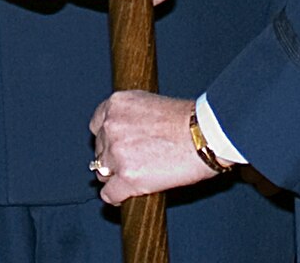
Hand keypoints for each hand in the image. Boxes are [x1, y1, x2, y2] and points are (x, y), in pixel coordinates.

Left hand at [89, 91, 214, 205]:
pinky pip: (109, 194)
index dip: (106, 138)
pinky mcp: (127, 178)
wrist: (203, 136)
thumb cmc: (185, 119)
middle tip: (127, 163)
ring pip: (101, 172)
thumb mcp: (149, 102)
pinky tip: (122, 197)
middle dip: (111, 157)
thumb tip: (124, 132)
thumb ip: (130, 116)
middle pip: (99, 150)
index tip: (113, 145)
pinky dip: (115, 197)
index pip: (96, 125)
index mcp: (115, 104)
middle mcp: (111, 127)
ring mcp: (117, 153)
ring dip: (113, 176)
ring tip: (128, 179)